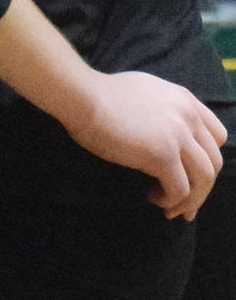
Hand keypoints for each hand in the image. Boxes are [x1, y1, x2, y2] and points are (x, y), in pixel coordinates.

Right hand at [60, 69, 226, 218]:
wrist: (80, 96)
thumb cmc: (100, 94)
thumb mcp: (144, 92)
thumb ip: (164, 108)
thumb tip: (165, 133)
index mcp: (185, 100)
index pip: (218, 136)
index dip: (208, 158)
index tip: (192, 173)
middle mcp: (188, 116)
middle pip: (214, 162)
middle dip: (203, 188)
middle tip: (185, 205)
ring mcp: (178, 135)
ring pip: (204, 179)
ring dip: (190, 200)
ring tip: (169, 208)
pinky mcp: (163, 155)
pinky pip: (180, 189)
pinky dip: (170, 200)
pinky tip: (153, 198)